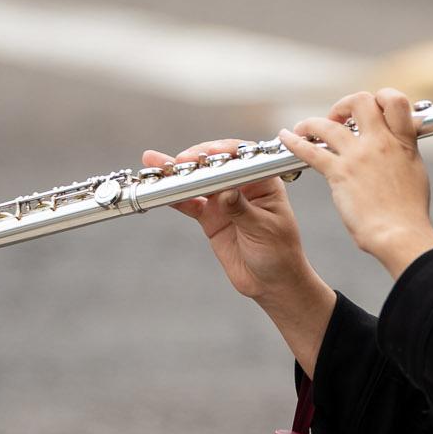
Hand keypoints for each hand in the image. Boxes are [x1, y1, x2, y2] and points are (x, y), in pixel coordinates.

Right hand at [149, 138, 334, 369]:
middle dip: (196, 159)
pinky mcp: (209, 217)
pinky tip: (158, 189)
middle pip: (215, 164)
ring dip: (176, 172)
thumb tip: (224, 192)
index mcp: (263, 182)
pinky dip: (174, 197)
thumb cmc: (279, 252)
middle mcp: (242, 186)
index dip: (226, 151)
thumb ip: (241, 210)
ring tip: (153, 162)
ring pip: (198, 181)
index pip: (244, 157)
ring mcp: (223, 201)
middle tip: (179, 161)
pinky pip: (188, 203)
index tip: (210, 153)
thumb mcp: (263, 230)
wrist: (271, 283)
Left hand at [280, 89, 432, 278]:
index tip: (371, 111)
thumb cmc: (410, 214)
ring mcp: (359, 156)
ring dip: (313, 123)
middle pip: (361, 101)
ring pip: (329, 123)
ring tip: (305, 128)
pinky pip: (311, 150)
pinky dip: (294, 141)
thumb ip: (404, 155)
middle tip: (338, 120)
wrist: (402, 235)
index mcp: (404, 142)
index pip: (395, 100)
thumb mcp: (416, 174)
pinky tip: (286, 137)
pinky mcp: (340, 173)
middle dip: (345, 105)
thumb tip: (399, 150)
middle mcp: (381, 142)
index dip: (381, 98)